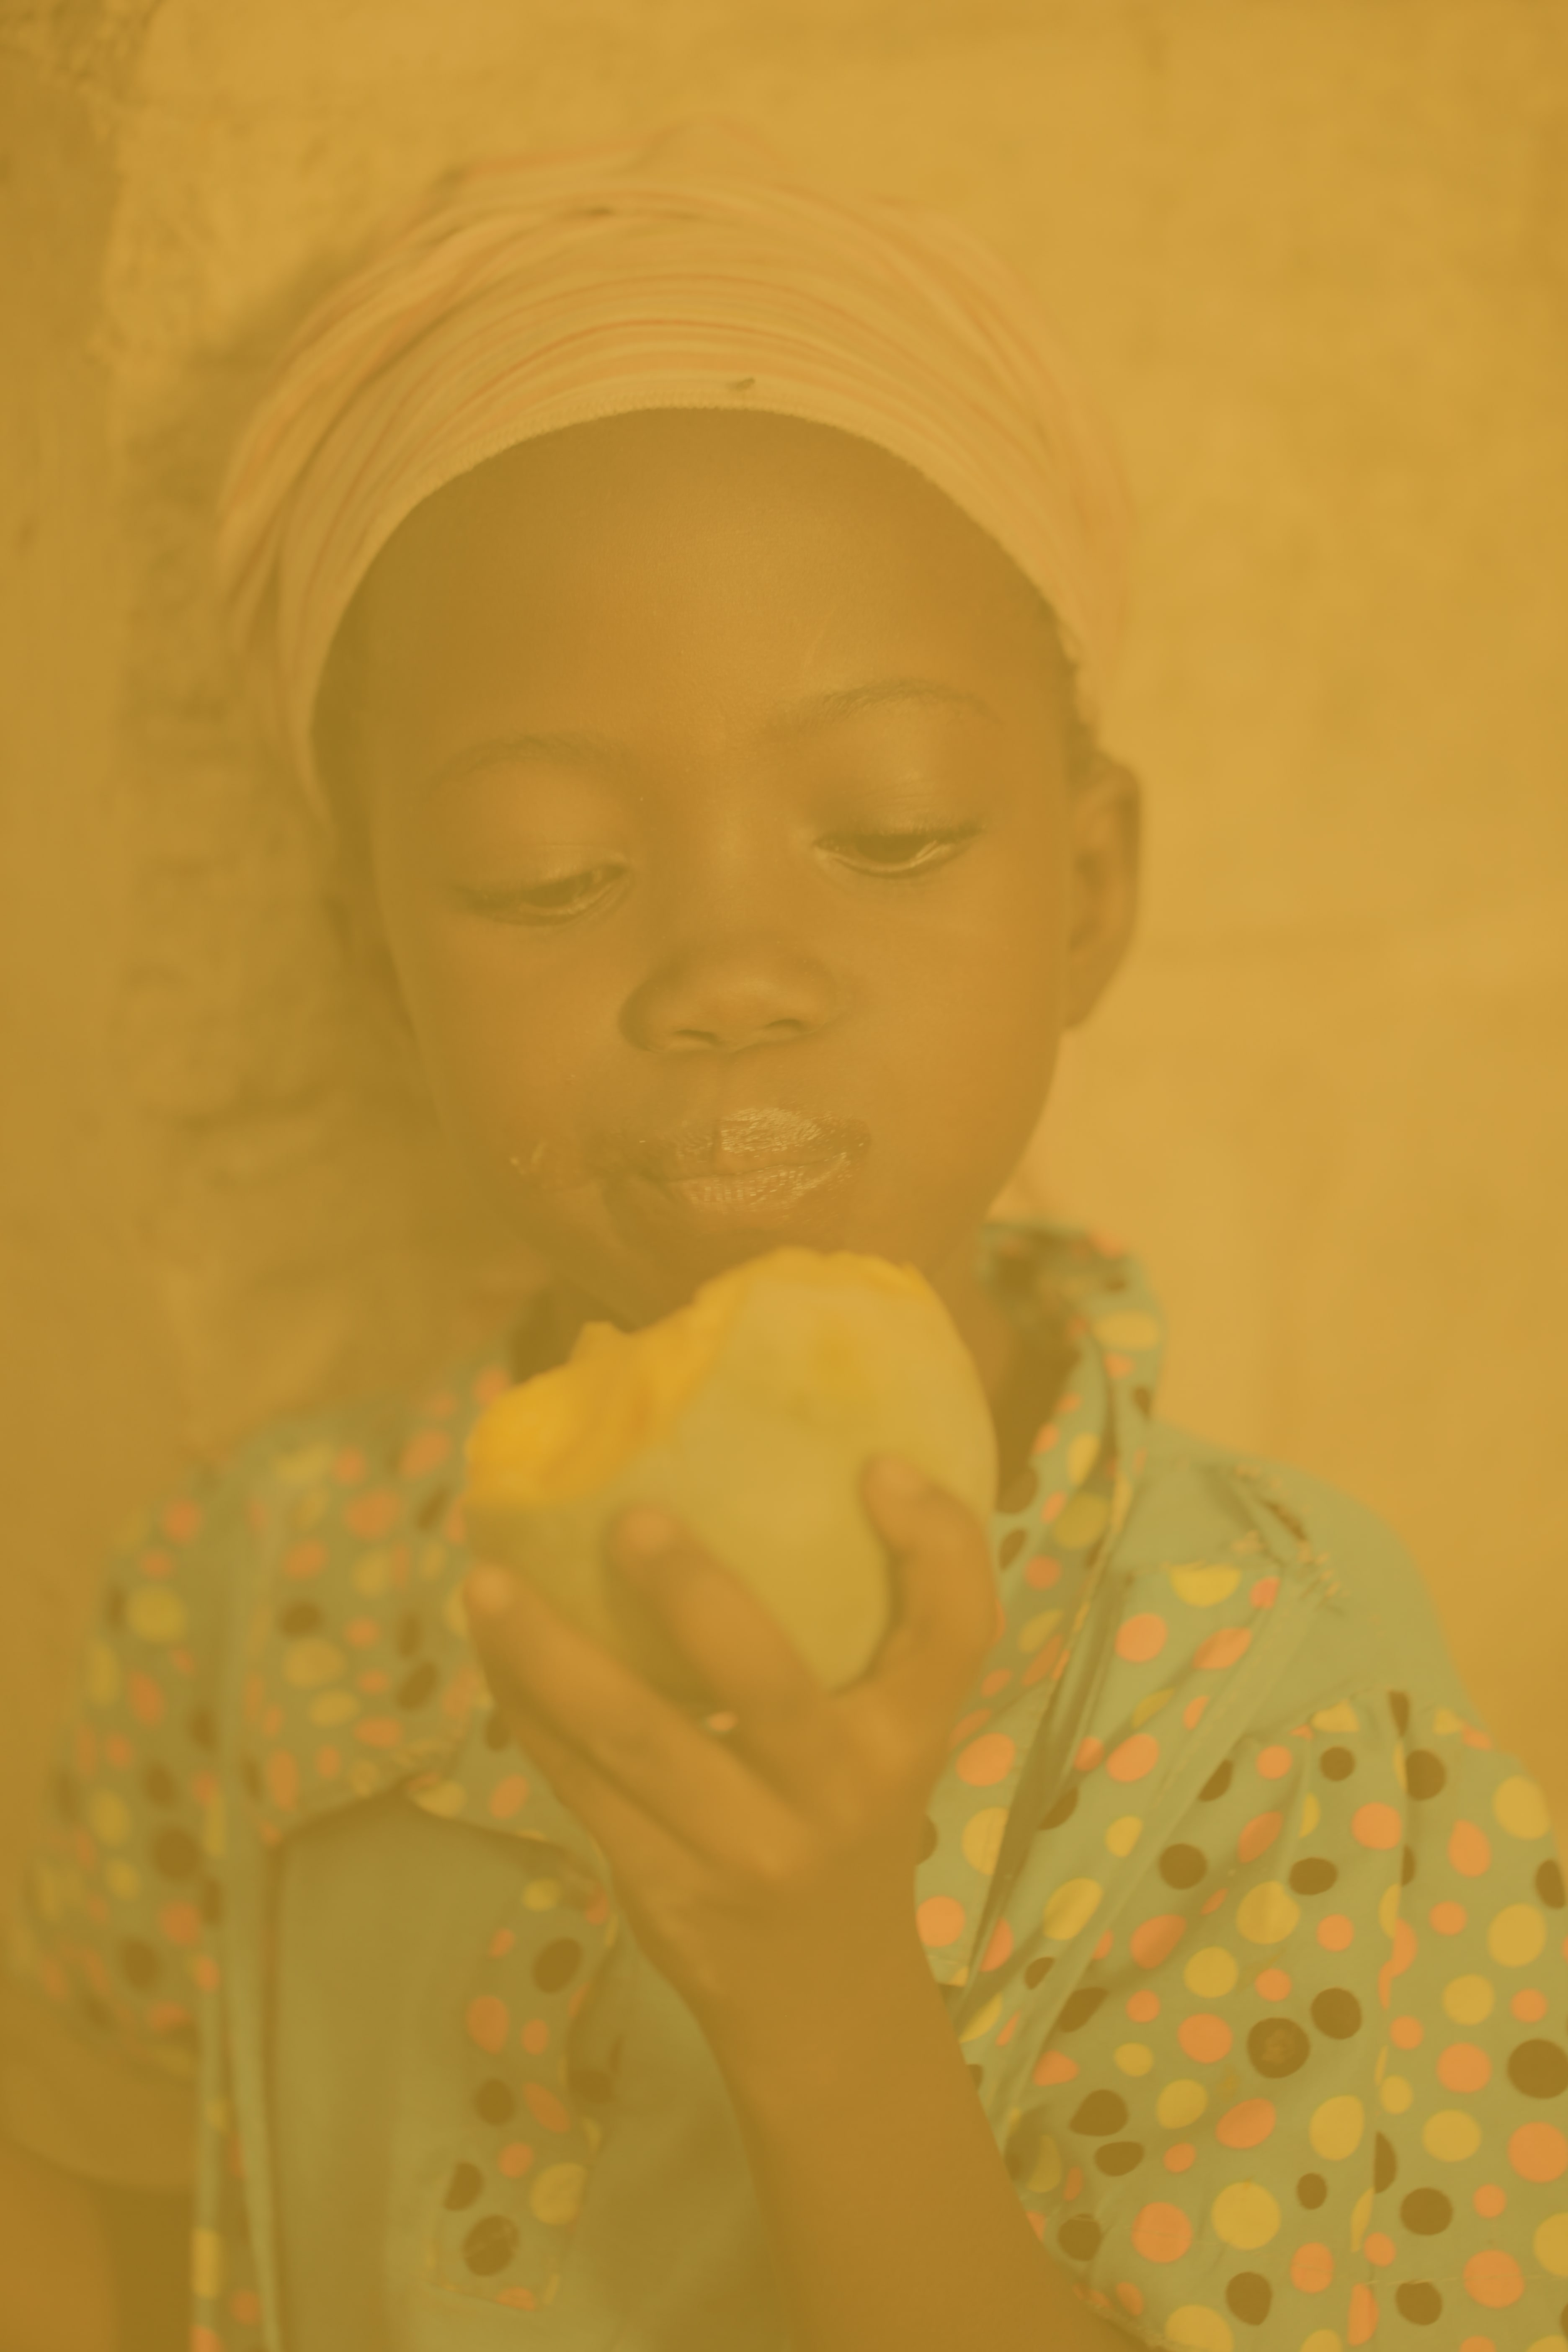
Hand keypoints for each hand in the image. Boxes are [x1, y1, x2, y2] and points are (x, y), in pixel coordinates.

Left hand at [461, 1456, 1001, 2061]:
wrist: (824, 2004)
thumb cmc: (853, 1821)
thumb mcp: (894, 1735)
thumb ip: (879, 1632)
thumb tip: (835, 1466)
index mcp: (908, 1737)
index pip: (955, 1632)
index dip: (934, 1543)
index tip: (875, 1465)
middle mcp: (837, 1792)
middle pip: (766, 1681)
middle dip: (693, 1594)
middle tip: (626, 1514)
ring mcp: (744, 1848)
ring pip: (634, 1738)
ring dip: (550, 1653)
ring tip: (487, 1581)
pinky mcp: (662, 1885)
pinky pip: (580, 1783)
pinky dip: (529, 1709)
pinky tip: (493, 1649)